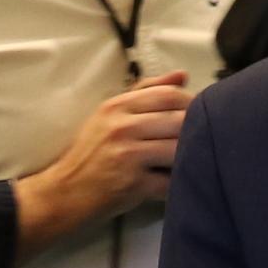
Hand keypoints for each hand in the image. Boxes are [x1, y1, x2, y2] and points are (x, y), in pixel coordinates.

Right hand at [12, 72, 191, 255]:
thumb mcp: (110, 115)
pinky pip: (170, 182)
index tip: (200, 114)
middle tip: (203, 138)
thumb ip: (146, 92)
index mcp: (118, 106)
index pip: (168, 95)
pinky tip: (175, 183)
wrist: (64, 192)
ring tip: (190, 160)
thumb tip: (181, 75)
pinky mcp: (132, 184)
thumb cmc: (90, 153)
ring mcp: (128, 155)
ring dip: (189, 157)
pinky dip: (178, 184)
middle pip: (179, 120)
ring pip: (179, 149)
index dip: (192, 103)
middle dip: (197, 130)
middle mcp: (122, 126)